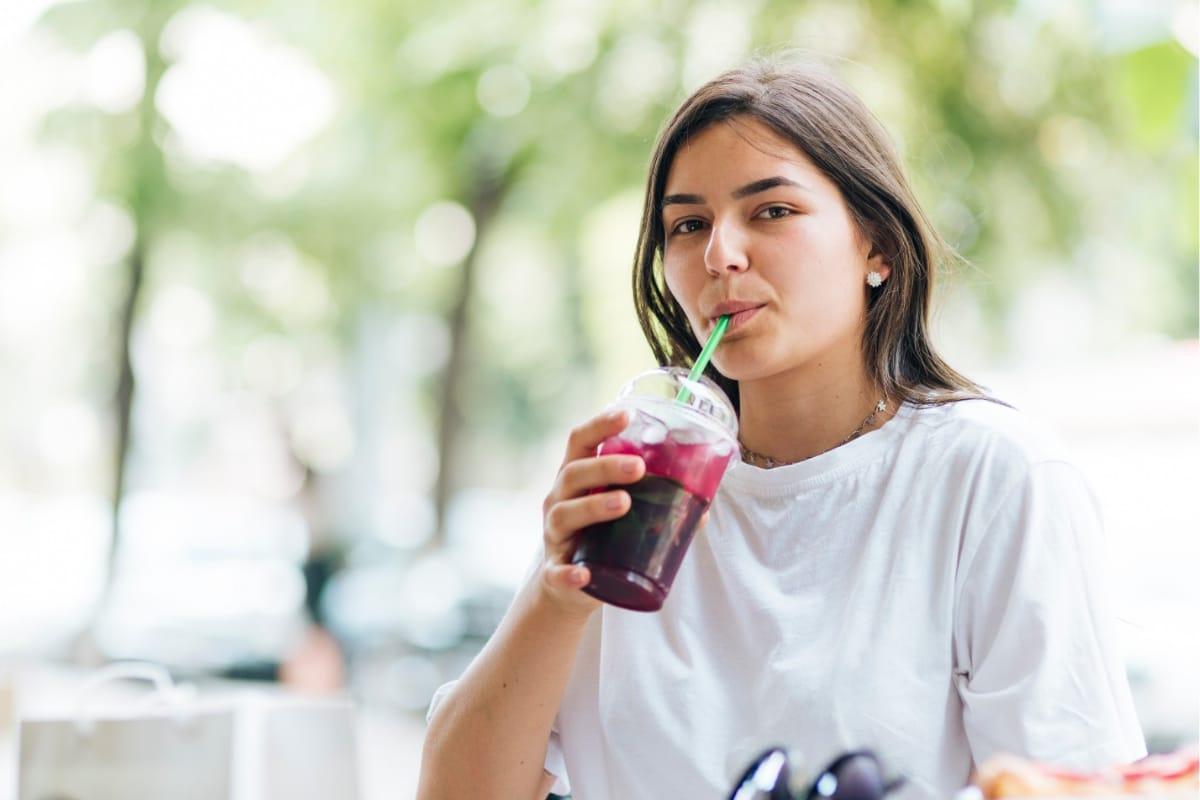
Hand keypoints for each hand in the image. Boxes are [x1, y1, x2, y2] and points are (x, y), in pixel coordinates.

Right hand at [538, 408, 644, 618]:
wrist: (566, 588)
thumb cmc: (598, 538)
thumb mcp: (618, 514)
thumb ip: (654, 505)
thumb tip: (702, 507)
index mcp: (577, 480)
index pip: (580, 442)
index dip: (600, 425)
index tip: (627, 415)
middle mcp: (560, 501)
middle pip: (573, 474)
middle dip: (605, 467)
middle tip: (639, 467)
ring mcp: (554, 536)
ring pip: (565, 514)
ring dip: (593, 506)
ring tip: (624, 503)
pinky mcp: (554, 573)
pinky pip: (557, 572)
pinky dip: (569, 573)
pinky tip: (585, 575)